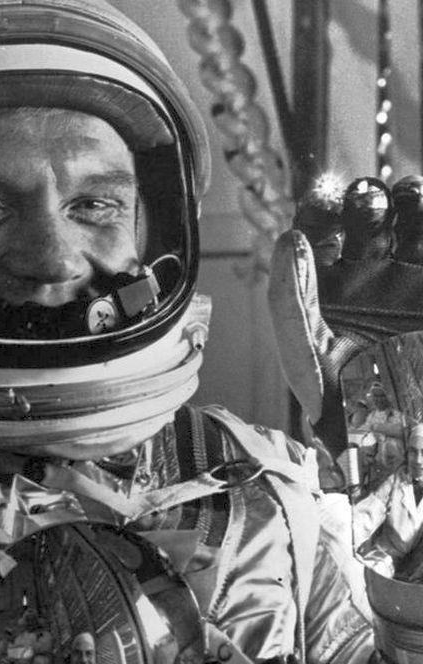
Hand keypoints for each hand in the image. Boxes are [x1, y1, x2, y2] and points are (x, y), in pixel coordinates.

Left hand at [268, 175, 422, 455]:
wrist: (399, 432)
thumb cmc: (342, 404)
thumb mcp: (304, 353)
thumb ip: (290, 296)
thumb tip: (288, 236)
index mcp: (325, 291)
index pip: (316, 235)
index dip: (316, 212)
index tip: (319, 200)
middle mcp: (366, 280)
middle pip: (364, 219)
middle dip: (364, 201)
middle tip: (367, 202)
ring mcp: (406, 281)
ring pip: (409, 219)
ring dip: (407, 199)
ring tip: (407, 198)